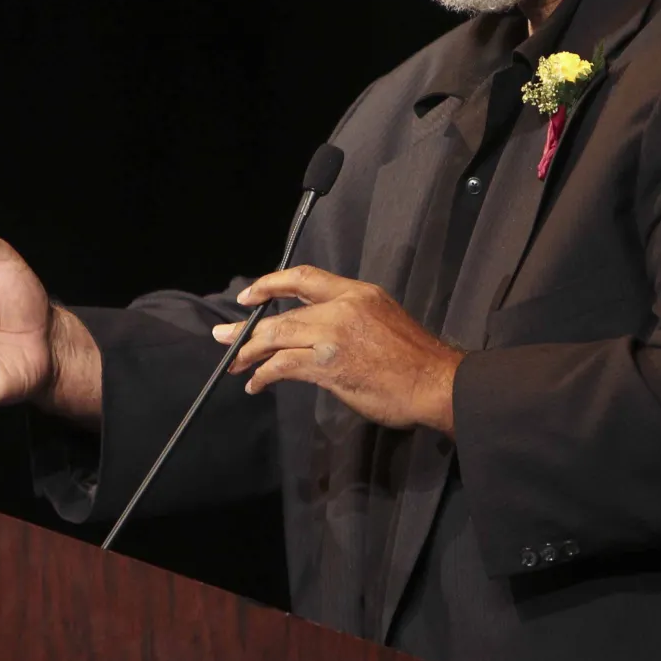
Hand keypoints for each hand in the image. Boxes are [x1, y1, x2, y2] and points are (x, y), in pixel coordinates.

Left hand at [216, 266, 464, 434]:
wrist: (436, 383)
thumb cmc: (416, 360)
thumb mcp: (383, 319)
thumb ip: (350, 317)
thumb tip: (317, 331)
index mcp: (358, 293)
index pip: (305, 277)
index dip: (271, 283)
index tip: (250, 295)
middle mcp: (343, 307)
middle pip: (283, 312)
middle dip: (248, 326)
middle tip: (223, 336)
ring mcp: (334, 335)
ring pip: (278, 336)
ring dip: (249, 351)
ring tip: (234, 363)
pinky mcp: (328, 364)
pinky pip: (284, 365)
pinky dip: (265, 374)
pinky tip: (258, 383)